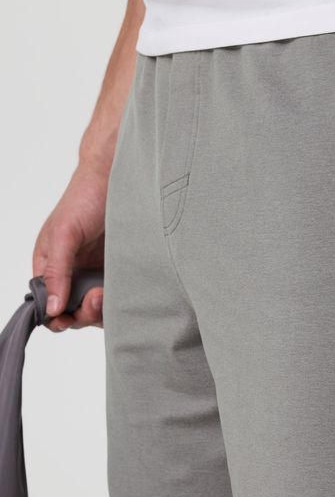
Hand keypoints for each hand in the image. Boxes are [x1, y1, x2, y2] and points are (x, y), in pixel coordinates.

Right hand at [32, 162, 107, 330]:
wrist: (118, 179)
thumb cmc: (84, 198)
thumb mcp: (64, 234)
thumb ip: (56, 271)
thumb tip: (51, 307)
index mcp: (51, 267)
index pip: (49, 305)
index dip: (58, 317)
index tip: (69, 318)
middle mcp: (73, 275)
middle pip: (75, 313)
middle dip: (83, 313)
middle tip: (95, 299)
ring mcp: (97, 274)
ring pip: (98, 309)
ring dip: (102, 309)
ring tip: (105, 292)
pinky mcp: (120, 272)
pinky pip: (119, 296)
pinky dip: (121, 300)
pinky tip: (124, 291)